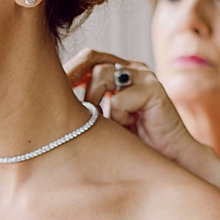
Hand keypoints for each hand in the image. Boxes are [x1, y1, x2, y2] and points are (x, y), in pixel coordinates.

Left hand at [64, 48, 199, 167]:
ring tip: (106, 123)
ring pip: (102, 75)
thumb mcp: (105, 120)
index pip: (90, 58)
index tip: (50, 89)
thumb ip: (88, 104)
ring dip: (95, 102)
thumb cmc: (134, 144)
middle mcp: (134, 68)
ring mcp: (145, 76)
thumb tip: (54, 97)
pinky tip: (128, 129)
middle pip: (93, 59)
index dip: (69, 71)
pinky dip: (116, 119)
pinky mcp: (154, 90)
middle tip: (65, 102)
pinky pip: (118, 100)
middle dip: (74, 79)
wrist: (170, 161)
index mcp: (122, 71)